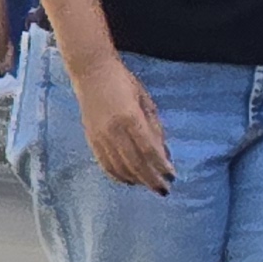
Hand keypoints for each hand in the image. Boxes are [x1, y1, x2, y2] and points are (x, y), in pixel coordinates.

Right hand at [74, 51, 175, 192]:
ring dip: (136, 179)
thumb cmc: (124, 82)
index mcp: (129, 118)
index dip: (160, 166)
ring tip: (149, 185)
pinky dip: (117, 175)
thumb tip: (164, 152)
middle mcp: (113, 130)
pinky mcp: (90, 138)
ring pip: (119, 166)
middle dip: (151, 179)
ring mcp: (99, 136)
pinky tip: (128, 180)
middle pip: (135, 162)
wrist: (91, 72)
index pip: (148, 150)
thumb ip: (154, 127)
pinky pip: (104, 163)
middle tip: (164, 189)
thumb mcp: (146, 101)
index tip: (172, 176)